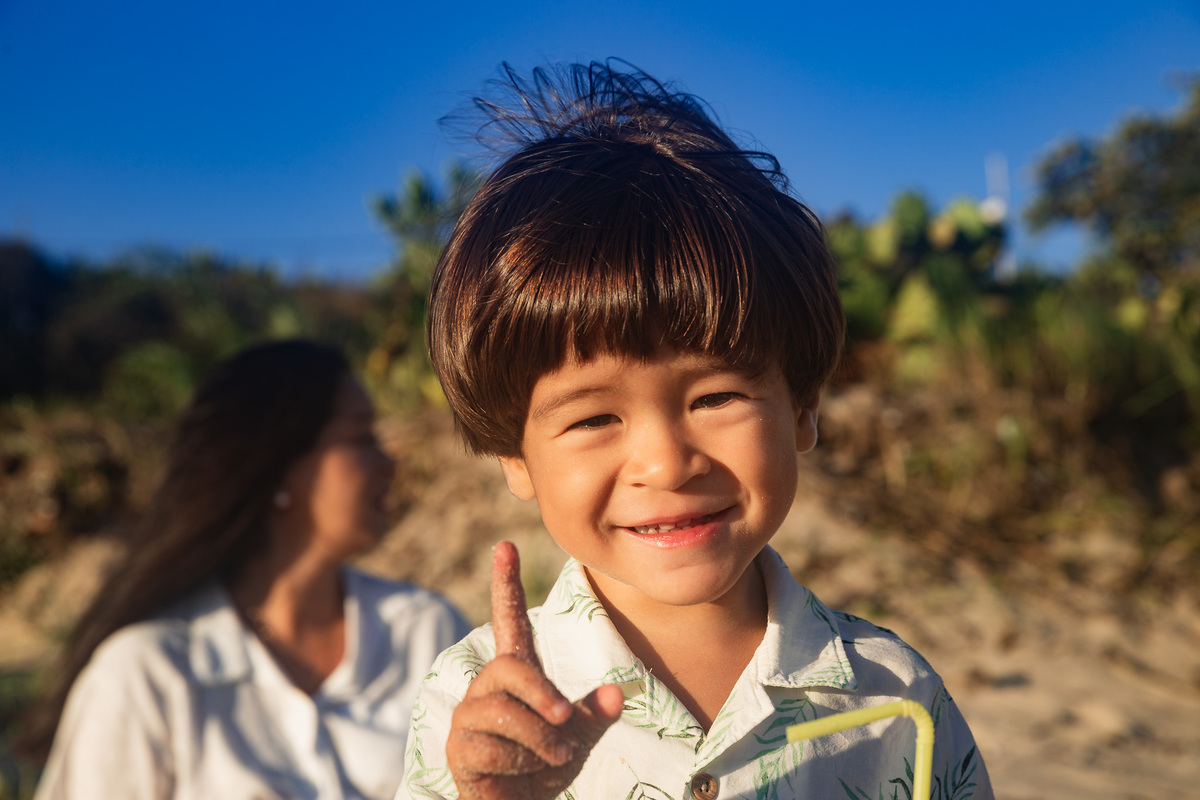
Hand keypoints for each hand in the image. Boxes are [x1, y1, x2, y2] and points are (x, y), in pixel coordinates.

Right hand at [446, 541, 623, 799]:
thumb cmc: (546, 764)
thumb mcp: (580, 735)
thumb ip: (597, 713)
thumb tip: (617, 694)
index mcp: (517, 674)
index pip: (508, 621)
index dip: (505, 583)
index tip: (505, 545)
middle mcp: (487, 687)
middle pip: (507, 667)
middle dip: (541, 693)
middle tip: (566, 719)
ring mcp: (469, 717)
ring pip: (503, 711)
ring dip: (538, 738)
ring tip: (555, 756)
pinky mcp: (459, 749)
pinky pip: (491, 747)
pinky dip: (519, 763)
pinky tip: (522, 773)